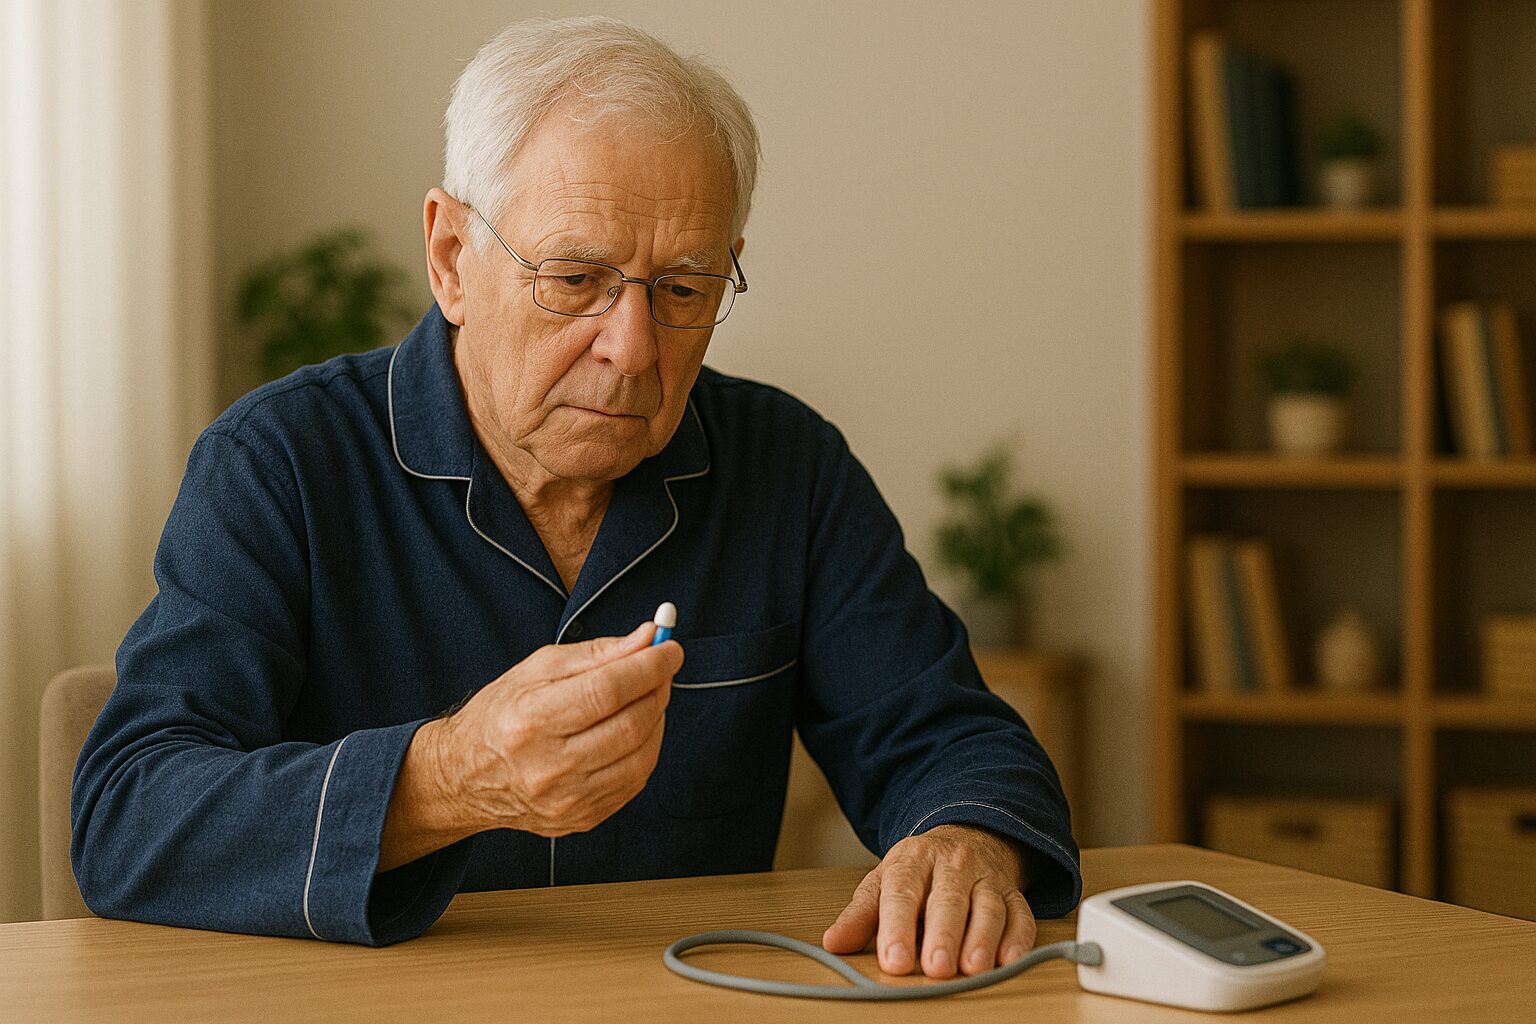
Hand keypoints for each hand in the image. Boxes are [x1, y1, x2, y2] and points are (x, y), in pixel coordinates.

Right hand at [396, 622, 681, 851]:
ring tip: (647, 697)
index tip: (670, 648)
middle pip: (631, 725)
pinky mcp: (582, 819)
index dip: (649, 666)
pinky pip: (635, 781)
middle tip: (661, 669)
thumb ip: (598, 652)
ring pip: (642, 756)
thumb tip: (648, 637)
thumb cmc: (504, 712)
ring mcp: (567, 799)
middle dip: (658, 689)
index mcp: (530, 719)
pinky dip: (646, 749)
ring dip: (657, 719)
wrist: (467, 777)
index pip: (608, 690)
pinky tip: (634, 730)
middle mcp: (548, 766)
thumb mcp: (538, 668)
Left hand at [821, 824, 1035, 978]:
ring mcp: (986, 877)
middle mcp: (953, 864)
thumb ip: (861, 915)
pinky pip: (1020, 914)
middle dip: (943, 934)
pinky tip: (1010, 961)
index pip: (903, 891)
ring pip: (987, 906)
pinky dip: (1018, 939)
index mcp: (913, 859)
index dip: (897, 926)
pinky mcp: (1013, 893)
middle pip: (948, 899)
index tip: (893, 959)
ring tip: (973, 968)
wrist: (967, 837)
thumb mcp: (884, 882)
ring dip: (982, 938)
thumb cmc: (919, 871)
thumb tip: (833, 942)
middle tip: (936, 967)